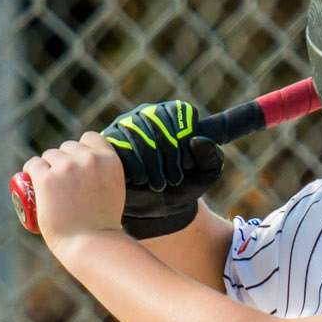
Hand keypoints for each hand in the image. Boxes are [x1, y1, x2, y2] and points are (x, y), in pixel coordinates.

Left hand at [26, 132, 127, 252]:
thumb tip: (95, 170)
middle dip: (64, 160)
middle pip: (68, 147)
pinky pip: (33, 164)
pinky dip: (31, 170)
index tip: (78, 164)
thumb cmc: (104, 226)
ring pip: (50, 155)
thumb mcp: (114, 192)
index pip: (90, 138)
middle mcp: (88, 159)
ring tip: (49, 185)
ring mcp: (66, 167)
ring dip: (48, 166)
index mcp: (109, 160)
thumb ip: (107, 176)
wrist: (91, 244)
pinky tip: (31, 178)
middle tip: (62, 181)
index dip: (82, 150)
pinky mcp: (46, 179)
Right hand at [101, 97, 223, 239]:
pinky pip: (122, 147)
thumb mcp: (205, 175)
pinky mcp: (108, 141)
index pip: (180, 111)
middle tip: (174, 179)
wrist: (156, 211)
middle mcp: (148, 113)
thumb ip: (212, 157)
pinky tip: (141, 181)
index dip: (186, 138)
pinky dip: (136, 169)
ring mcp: (126, 125)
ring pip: (140, 134)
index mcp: (173, 115)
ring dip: (154, 165)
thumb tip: (197, 140)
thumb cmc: (182, 187)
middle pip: (159, 121)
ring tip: (159, 184)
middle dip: (170, 155)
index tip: (188, 162)